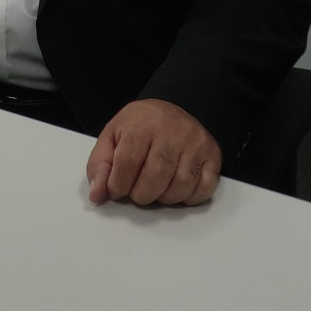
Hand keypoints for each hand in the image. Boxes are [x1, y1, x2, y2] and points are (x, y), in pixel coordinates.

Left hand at [86, 99, 220, 207]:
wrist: (167, 112)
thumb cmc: (138, 127)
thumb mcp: (111, 138)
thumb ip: (100, 166)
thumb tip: (97, 196)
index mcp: (142, 124)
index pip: (127, 165)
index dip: (118, 186)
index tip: (117, 189)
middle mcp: (172, 130)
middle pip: (155, 178)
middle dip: (141, 195)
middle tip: (136, 191)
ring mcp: (195, 142)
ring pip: (181, 186)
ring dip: (164, 198)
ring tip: (155, 189)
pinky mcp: (212, 154)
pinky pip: (205, 187)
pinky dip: (190, 197)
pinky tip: (176, 189)